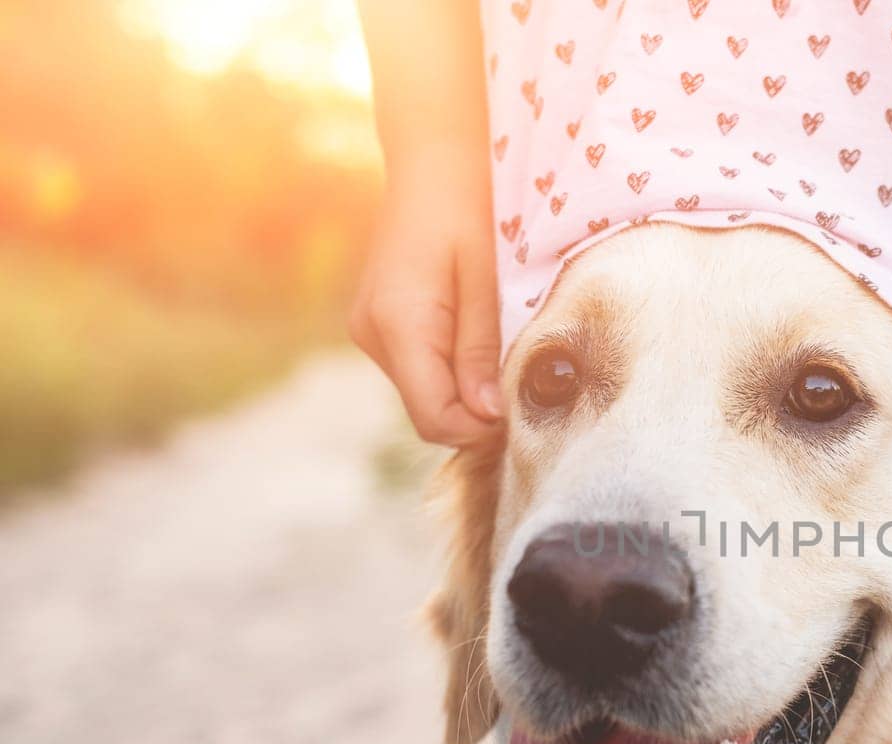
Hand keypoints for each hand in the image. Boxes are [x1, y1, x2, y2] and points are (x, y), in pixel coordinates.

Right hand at [348, 150, 502, 444]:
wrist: (432, 164)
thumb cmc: (468, 212)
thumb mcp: (487, 283)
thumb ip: (482, 352)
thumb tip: (488, 415)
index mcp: (399, 324)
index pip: (434, 418)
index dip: (478, 429)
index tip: (520, 412)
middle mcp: (372, 334)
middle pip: (427, 411)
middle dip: (474, 412)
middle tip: (520, 384)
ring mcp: (368, 330)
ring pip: (422, 393)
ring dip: (463, 390)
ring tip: (499, 351)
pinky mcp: (375, 324)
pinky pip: (417, 368)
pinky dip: (448, 370)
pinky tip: (474, 338)